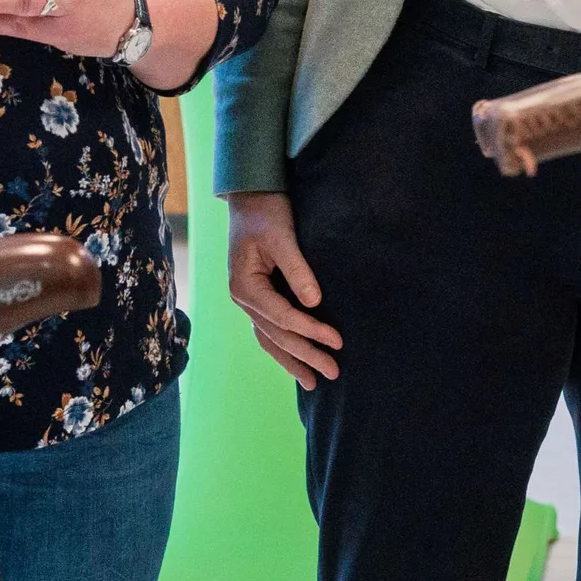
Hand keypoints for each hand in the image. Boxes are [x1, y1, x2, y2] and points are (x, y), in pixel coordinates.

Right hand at [224, 193, 342, 384]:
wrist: (251, 197)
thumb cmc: (266, 213)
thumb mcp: (282, 237)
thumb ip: (297, 270)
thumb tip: (314, 302)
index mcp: (244, 286)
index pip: (282, 317)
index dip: (310, 331)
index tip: (338, 341)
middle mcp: (242, 298)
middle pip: (277, 335)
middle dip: (306, 355)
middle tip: (334, 373)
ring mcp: (248, 301)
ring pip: (270, 339)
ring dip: (293, 361)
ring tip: (315, 383)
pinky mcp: (258, 297)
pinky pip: (270, 330)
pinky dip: (284, 347)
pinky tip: (298, 361)